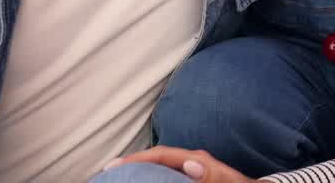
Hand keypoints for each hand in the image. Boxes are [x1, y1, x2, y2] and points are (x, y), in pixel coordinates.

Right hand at [107, 147, 257, 182]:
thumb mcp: (227, 182)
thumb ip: (211, 174)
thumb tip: (190, 163)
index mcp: (197, 159)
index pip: (160, 154)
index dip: (136, 158)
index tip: (114, 165)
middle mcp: (191, 161)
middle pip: (155, 158)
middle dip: (132, 163)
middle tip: (106, 172)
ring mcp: (191, 169)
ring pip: (159, 167)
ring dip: (140, 171)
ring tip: (118, 177)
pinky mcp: (191, 178)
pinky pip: (167, 176)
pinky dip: (152, 177)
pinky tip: (142, 182)